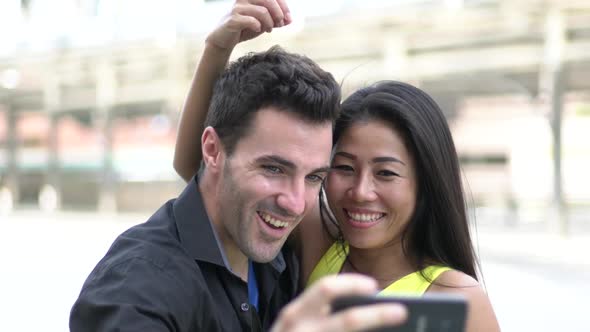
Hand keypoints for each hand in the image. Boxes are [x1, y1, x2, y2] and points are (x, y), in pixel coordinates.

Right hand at [206, 0, 291, 50]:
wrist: (224, 39)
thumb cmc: (244, 28)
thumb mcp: (263, 24)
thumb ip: (275, 21)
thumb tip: (290, 20)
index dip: (283, 6)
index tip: (288, 18)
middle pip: (268, 0)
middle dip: (278, 13)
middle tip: (280, 24)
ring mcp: (237, 8)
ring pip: (262, 11)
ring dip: (270, 22)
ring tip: (269, 30)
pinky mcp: (233, 19)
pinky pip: (251, 20)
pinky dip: (258, 26)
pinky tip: (258, 30)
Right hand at [270, 274, 406, 331]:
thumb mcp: (296, 326)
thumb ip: (321, 316)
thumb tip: (366, 307)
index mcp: (295, 313)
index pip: (327, 288)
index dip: (353, 284)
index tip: (374, 286)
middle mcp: (300, 329)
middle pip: (349, 320)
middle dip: (378, 314)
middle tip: (402, 311)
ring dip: (375, 327)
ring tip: (399, 327)